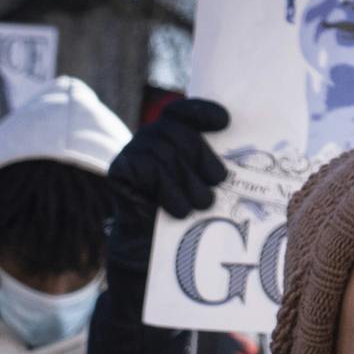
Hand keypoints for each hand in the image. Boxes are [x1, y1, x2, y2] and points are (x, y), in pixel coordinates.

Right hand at [107, 96, 230, 219]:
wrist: (151, 241)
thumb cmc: (183, 210)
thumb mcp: (203, 182)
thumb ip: (213, 165)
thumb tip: (233, 160)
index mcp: (171, 131)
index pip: (184, 112)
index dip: (203, 112)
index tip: (225, 122)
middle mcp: (151, 136)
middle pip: (178, 133)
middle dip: (203, 155)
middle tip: (218, 179)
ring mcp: (133, 149)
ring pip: (166, 153)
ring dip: (189, 180)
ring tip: (204, 203)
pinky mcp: (120, 168)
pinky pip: (149, 168)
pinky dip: (169, 190)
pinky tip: (181, 210)